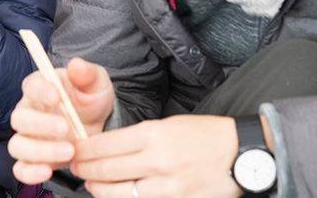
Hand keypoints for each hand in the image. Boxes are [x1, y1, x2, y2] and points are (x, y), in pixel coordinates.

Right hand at [8, 57, 115, 184]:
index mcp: (41, 88)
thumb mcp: (96, 83)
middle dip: (41, 124)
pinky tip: (47, 172)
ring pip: (18, 145)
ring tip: (68, 151)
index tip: (56, 97)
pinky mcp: (34, 159)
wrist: (99, 126)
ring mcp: (29, 137)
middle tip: (66, 128)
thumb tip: (77, 64)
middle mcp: (29, 111)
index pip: (31, 86)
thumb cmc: (92, 100)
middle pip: (20, 118)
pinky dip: (29, 173)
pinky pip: (21, 168)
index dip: (41, 91)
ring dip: (39, 151)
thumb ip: (87, 74)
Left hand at [72, 115, 241, 197]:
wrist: (242, 154)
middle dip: (83, 170)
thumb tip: (106, 149)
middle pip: (104, 171)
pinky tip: (117, 194)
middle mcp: (156, 162)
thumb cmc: (205, 135)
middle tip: (75, 167)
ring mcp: (166, 188)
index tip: (74, 150)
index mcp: (153, 135)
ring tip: (92, 184)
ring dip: (98, 189)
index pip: (103, 146)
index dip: (82, 151)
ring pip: (117, 194)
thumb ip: (137, 138)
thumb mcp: (168, 125)